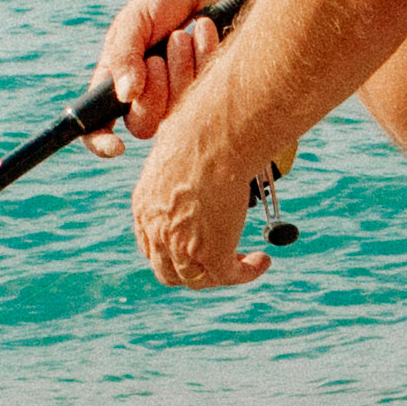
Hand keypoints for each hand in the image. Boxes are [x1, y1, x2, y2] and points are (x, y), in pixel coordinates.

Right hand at [97, 0, 220, 137]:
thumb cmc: (164, 1)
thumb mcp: (135, 20)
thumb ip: (124, 55)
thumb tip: (126, 95)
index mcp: (115, 82)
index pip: (96, 126)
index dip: (100, 142)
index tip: (116, 147)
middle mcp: (143, 97)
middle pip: (142, 126)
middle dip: (153, 89)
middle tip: (158, 55)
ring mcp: (175, 97)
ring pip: (176, 111)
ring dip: (179, 66)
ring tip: (182, 35)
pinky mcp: (205, 91)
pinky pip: (205, 93)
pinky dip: (203, 57)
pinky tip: (204, 32)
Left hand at [130, 122, 278, 290]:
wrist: (216, 135)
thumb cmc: (201, 125)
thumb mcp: (179, 145)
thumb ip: (182, 159)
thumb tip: (195, 146)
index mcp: (144, 204)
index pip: (150, 244)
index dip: (172, 251)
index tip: (194, 245)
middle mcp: (156, 229)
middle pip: (167, 270)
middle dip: (192, 271)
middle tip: (220, 259)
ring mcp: (181, 245)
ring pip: (196, 280)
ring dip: (221, 275)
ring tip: (246, 262)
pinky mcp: (211, 253)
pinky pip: (229, 276)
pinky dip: (247, 273)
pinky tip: (262, 261)